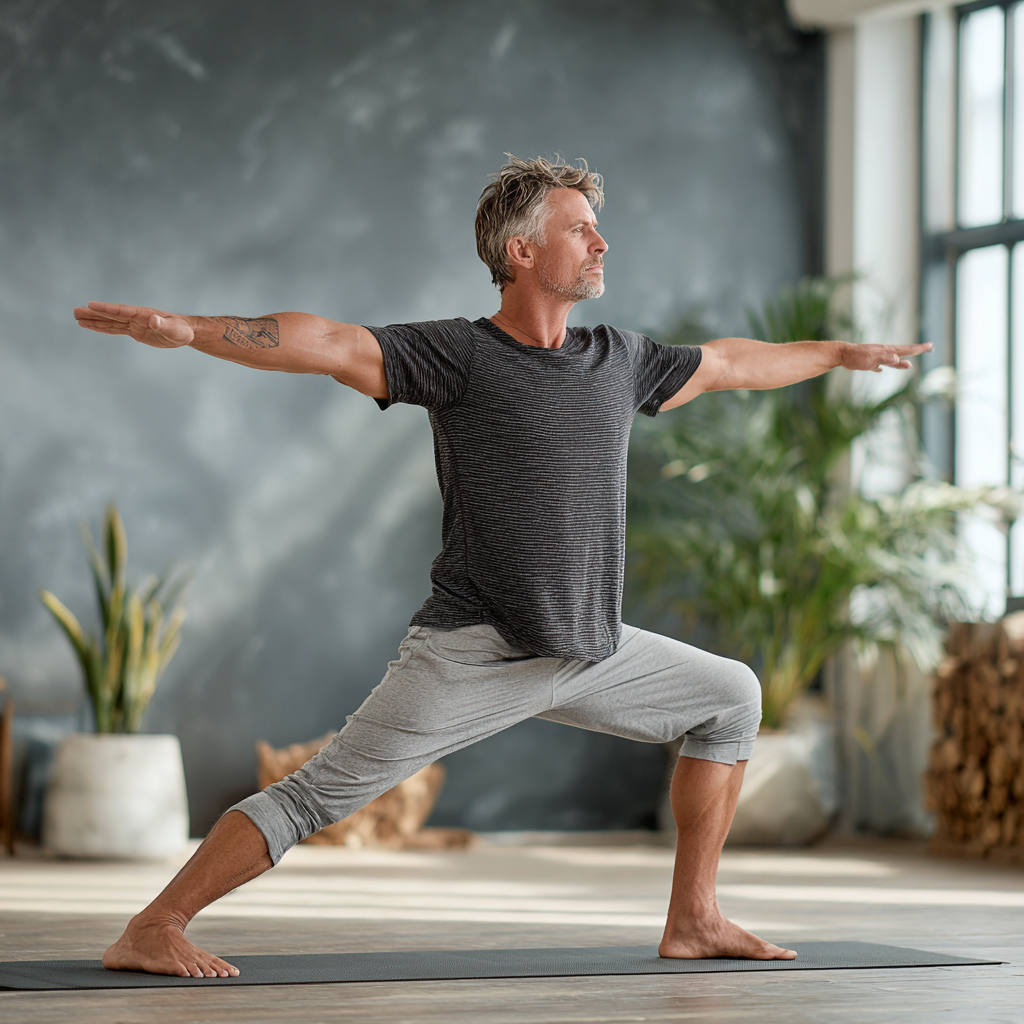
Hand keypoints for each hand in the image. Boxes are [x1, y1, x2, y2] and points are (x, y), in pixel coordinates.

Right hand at [74, 301, 193, 348]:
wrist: (186, 332)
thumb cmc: (182, 330)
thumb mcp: (174, 329)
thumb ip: (163, 325)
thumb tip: (154, 320)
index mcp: (142, 314)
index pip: (121, 311)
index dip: (106, 308)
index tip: (90, 305)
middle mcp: (135, 317)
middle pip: (110, 315)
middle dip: (93, 314)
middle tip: (75, 311)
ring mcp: (134, 324)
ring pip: (110, 322)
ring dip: (94, 321)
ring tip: (77, 319)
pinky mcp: (135, 332)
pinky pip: (116, 330)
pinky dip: (103, 328)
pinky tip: (91, 327)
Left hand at [839, 341, 931, 372]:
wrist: (842, 354)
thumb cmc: (856, 357)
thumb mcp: (872, 359)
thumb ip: (886, 359)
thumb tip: (900, 360)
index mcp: (887, 351)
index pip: (907, 349)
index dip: (919, 348)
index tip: (930, 345)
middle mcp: (884, 352)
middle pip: (903, 352)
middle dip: (915, 351)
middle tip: (927, 348)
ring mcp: (876, 357)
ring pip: (892, 360)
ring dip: (900, 362)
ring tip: (908, 365)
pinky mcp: (867, 362)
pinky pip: (878, 365)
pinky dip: (882, 367)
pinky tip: (881, 370)